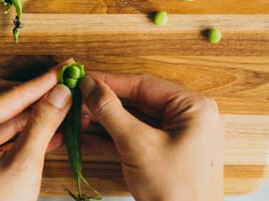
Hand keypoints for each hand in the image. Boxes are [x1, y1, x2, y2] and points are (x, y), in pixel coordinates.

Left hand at [0, 62, 73, 200]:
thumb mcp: (23, 165)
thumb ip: (42, 124)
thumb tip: (60, 94)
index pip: (11, 94)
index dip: (43, 81)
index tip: (66, 67)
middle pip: (6, 100)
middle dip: (39, 96)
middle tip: (68, 87)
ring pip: (6, 118)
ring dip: (36, 115)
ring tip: (66, 109)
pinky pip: (2, 136)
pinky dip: (26, 133)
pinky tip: (53, 130)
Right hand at [80, 72, 223, 200]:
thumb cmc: (176, 193)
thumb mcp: (137, 145)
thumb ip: (110, 111)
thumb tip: (90, 85)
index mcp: (192, 108)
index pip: (143, 85)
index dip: (109, 81)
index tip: (83, 78)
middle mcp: (189, 118)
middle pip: (137, 102)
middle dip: (104, 104)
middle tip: (75, 100)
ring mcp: (179, 138)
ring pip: (134, 121)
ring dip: (105, 122)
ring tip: (76, 119)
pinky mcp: (167, 155)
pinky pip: (137, 139)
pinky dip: (113, 139)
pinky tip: (86, 138)